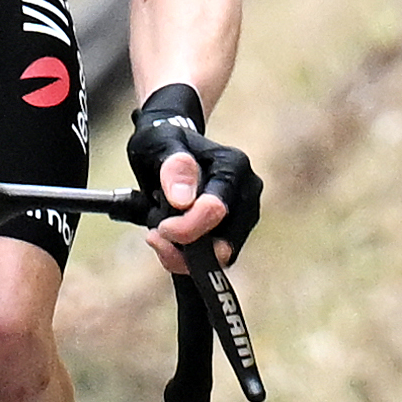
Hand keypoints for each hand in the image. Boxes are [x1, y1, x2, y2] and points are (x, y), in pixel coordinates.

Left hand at [122, 84, 260, 273]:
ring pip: (221, 256)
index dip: (186, 227)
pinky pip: (215, 260)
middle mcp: (246, 191)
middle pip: (224, 241)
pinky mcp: (234, 233)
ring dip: (184, 256)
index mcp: (233, 166)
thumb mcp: (158, 144)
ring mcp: (244, 215)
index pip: (217, 210)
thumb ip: (172, 167)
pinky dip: (188, 259)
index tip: (160, 229)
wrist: (168, 149)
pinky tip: (168, 243)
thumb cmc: (162, 141)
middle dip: (185, 249)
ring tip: (158, 235)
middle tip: (154, 236)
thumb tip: (183, 200)